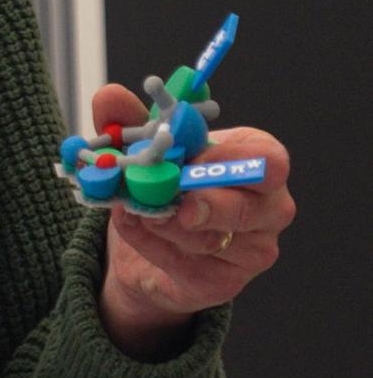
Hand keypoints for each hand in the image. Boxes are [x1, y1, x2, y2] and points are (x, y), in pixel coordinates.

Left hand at [91, 84, 294, 359]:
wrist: (146, 237)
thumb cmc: (164, 179)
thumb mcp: (143, 143)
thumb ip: (126, 118)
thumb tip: (110, 95)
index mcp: (255, 160)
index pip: (267, 159)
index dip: (229, 159)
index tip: (190, 158)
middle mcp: (266, 207)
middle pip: (256, 207)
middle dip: (209, 201)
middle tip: (175, 200)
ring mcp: (250, 249)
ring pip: (214, 237)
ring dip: (165, 220)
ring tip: (135, 205)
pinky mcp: (223, 281)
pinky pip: (187, 263)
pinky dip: (151, 243)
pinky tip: (134, 226)